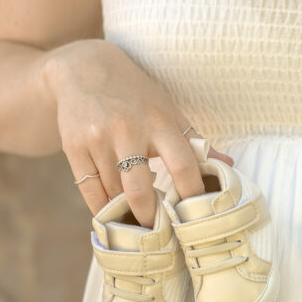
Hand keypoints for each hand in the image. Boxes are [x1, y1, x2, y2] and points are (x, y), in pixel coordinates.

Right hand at [42, 39, 234, 227]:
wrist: (84, 69)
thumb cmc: (136, 95)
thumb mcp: (168, 110)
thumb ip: (196, 141)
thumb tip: (228, 165)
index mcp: (159, 122)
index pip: (183, 165)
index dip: (191, 194)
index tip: (196, 217)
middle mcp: (127, 130)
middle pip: (140, 189)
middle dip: (149, 216)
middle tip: (158, 233)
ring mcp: (97, 139)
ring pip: (114, 192)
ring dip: (126, 211)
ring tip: (137, 222)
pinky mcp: (73, 147)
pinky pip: (89, 189)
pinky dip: (102, 206)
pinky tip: (112, 212)